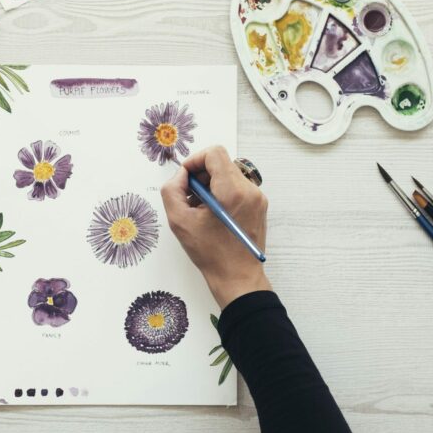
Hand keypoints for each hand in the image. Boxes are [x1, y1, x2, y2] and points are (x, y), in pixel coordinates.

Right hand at [161, 146, 270, 308]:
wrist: (238, 278)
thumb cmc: (211, 254)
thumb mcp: (180, 221)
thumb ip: (172, 191)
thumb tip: (180, 176)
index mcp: (232, 191)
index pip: (214, 153)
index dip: (195, 161)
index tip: (185, 179)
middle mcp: (250, 190)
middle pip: (221, 163)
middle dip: (201, 176)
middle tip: (189, 198)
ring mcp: (258, 198)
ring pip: (228, 175)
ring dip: (210, 186)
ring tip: (199, 210)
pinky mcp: (259, 206)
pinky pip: (237, 188)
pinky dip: (221, 194)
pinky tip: (212, 215)